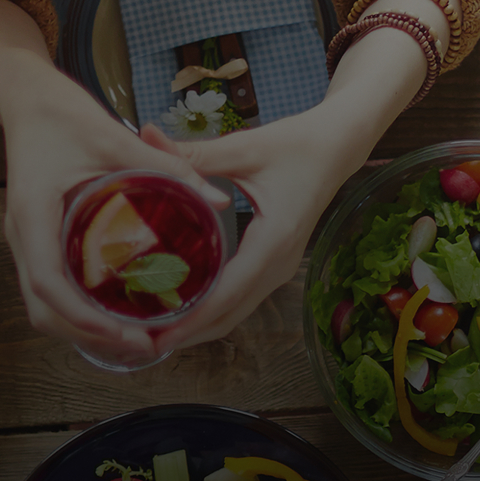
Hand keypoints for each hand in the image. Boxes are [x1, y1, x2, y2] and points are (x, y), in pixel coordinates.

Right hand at [0, 99, 219, 362]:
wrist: (23, 95)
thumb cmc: (61, 111)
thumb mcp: (114, 137)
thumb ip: (166, 167)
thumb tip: (219, 199)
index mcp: (33, 214)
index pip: (50, 286)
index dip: (88, 320)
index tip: (133, 334)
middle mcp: (22, 235)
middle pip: (45, 310)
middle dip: (93, 335)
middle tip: (149, 344)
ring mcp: (26, 240)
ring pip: (46, 306)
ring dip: (87, 328)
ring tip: (141, 335)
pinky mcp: (37, 238)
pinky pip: (53, 287)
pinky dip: (81, 309)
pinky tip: (122, 309)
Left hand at [150, 0, 446, 354]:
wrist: (339, 146)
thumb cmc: (298, 144)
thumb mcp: (245, 147)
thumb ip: (194, 153)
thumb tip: (145, 137)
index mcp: (274, 241)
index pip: (229, 293)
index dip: (192, 319)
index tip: (156, 334)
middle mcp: (281, 264)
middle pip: (231, 315)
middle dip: (188, 333)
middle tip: (140, 342)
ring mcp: (282, 267)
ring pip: (237, 311)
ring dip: (199, 326)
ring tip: (154, 330)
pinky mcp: (277, 263)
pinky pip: (242, 297)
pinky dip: (213, 309)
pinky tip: (183, 305)